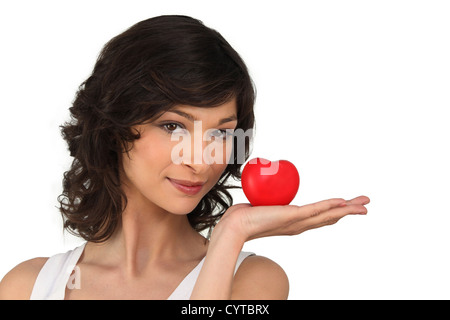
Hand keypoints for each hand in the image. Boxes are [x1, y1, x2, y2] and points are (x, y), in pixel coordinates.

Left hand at [218, 196, 369, 241]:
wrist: (236, 225)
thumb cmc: (244, 216)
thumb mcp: (261, 205)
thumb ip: (267, 198)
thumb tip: (264, 183)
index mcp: (294, 222)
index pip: (320, 217)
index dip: (335, 211)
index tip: (347, 206)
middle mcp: (299, 225)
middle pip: (330, 217)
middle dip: (349, 211)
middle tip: (366, 205)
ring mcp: (297, 222)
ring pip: (328, 215)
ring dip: (347, 209)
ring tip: (363, 205)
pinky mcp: (292, 217)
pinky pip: (316, 210)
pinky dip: (330, 205)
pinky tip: (343, 203)